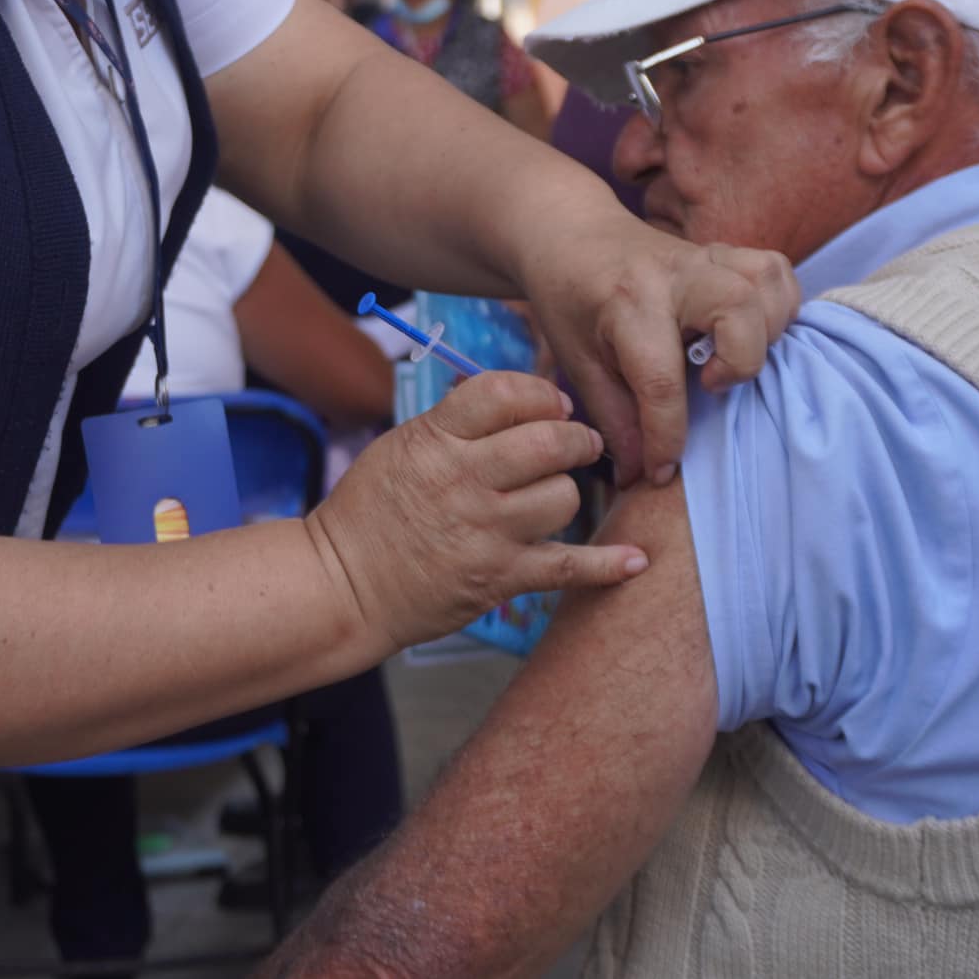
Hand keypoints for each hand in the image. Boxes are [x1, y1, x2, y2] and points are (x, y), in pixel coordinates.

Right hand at [302, 372, 645, 650]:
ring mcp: (485, 533)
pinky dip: (608, 565)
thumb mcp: (401, 445)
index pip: (505, 393)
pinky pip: (568, 566)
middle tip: (578, 443)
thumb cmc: (368, 512)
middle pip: (548, 442)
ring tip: (556, 494)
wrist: (342, 585)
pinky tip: (636, 559)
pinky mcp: (499, 579)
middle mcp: (464, 482)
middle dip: (575, 437)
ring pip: (563, 497)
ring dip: (569, 492)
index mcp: (435, 440)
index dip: (541, 393)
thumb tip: (523, 400)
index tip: (551, 405)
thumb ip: (457, 423)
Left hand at [516, 208, 800, 486]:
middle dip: (739, 362)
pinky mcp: (724, 253)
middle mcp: (673, 275)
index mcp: (627, 305)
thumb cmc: (571, 303)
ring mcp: (704, 256)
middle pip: (738, 308)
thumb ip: (614, 419)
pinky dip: (778, 305)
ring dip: (765, 331)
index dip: (666, 439)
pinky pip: (774, 270)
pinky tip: (752, 332)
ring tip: (731, 358)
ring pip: (765, 284)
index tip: (661, 470)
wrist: (571, 238)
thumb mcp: (578, 363)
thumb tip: (640, 477)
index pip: (661, 380)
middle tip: (709, 386)